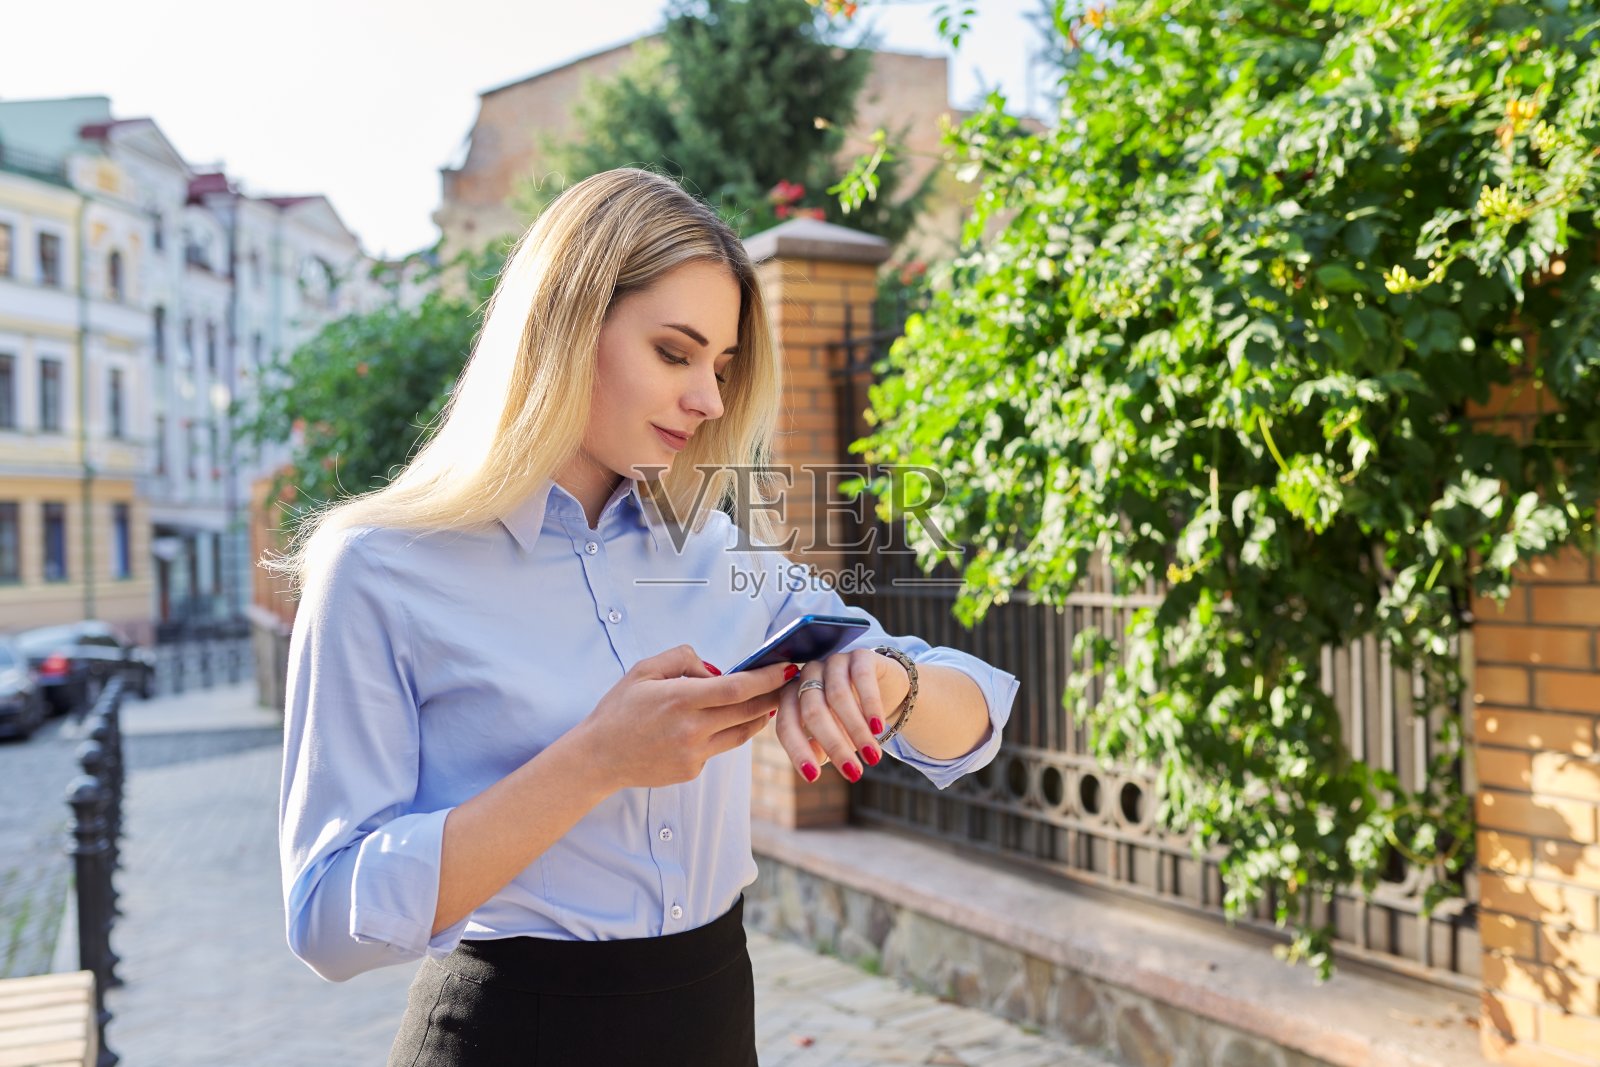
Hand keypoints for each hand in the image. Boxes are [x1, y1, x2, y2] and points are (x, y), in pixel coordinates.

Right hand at [573, 645, 795, 790]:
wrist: (598, 756)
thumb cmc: (619, 708)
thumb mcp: (644, 670)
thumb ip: (682, 658)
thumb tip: (716, 670)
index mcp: (680, 699)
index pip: (738, 688)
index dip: (768, 678)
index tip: (787, 668)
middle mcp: (691, 729)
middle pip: (749, 712)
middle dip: (773, 696)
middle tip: (788, 683)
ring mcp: (694, 754)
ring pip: (742, 734)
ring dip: (759, 716)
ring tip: (766, 702)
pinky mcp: (692, 770)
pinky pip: (719, 748)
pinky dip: (725, 733)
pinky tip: (720, 723)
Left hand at [771, 648, 909, 783]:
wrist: (886, 689)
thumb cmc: (850, 717)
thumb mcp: (832, 736)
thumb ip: (817, 748)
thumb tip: (810, 767)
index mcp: (792, 694)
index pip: (786, 723)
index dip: (798, 751)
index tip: (813, 778)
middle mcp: (808, 674)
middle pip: (812, 711)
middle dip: (834, 745)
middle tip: (854, 773)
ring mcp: (833, 662)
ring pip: (838, 696)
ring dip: (856, 731)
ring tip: (872, 757)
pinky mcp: (860, 655)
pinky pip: (862, 679)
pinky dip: (870, 706)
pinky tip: (878, 728)